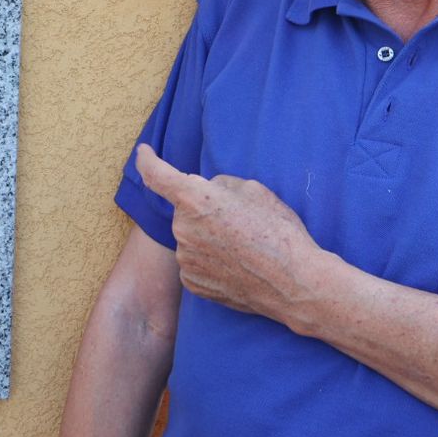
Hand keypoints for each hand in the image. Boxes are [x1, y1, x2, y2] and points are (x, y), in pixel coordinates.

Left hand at [134, 144, 336, 322]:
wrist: (294, 283)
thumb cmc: (279, 232)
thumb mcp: (255, 191)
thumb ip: (221, 185)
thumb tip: (208, 191)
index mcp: (195, 200)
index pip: (157, 175)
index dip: (147, 161)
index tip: (143, 153)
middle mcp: (182, 229)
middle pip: (185, 210)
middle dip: (204, 211)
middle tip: (239, 222)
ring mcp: (185, 259)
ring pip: (191, 237)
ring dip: (209, 237)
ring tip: (244, 247)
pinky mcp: (192, 283)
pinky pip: (195, 262)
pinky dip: (211, 260)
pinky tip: (237, 265)